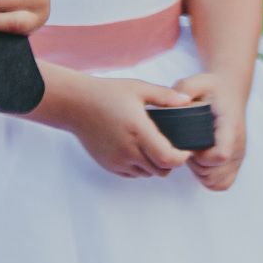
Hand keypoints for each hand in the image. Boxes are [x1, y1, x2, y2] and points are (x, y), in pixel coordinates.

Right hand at [62, 72, 200, 179]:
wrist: (75, 104)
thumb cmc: (107, 93)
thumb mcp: (138, 88)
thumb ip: (164, 96)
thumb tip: (187, 101)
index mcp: (138, 131)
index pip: (168, 159)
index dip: (181, 158)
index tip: (186, 149)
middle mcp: (128, 150)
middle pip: (161, 170)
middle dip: (171, 161)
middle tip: (172, 147)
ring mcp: (117, 160)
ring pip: (148, 174)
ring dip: (155, 165)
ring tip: (153, 147)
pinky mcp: (109, 165)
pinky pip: (132, 174)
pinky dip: (140, 167)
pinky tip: (138, 150)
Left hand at [181, 71, 248, 191]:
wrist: (230, 91)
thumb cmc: (212, 88)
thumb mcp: (198, 80)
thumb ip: (184, 88)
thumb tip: (177, 102)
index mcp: (230, 126)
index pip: (221, 155)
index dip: (200, 156)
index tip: (189, 145)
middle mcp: (238, 145)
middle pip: (213, 173)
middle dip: (194, 164)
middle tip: (186, 147)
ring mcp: (238, 156)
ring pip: (215, 182)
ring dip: (198, 171)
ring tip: (192, 152)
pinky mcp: (235, 163)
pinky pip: (221, 184)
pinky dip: (207, 178)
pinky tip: (199, 161)